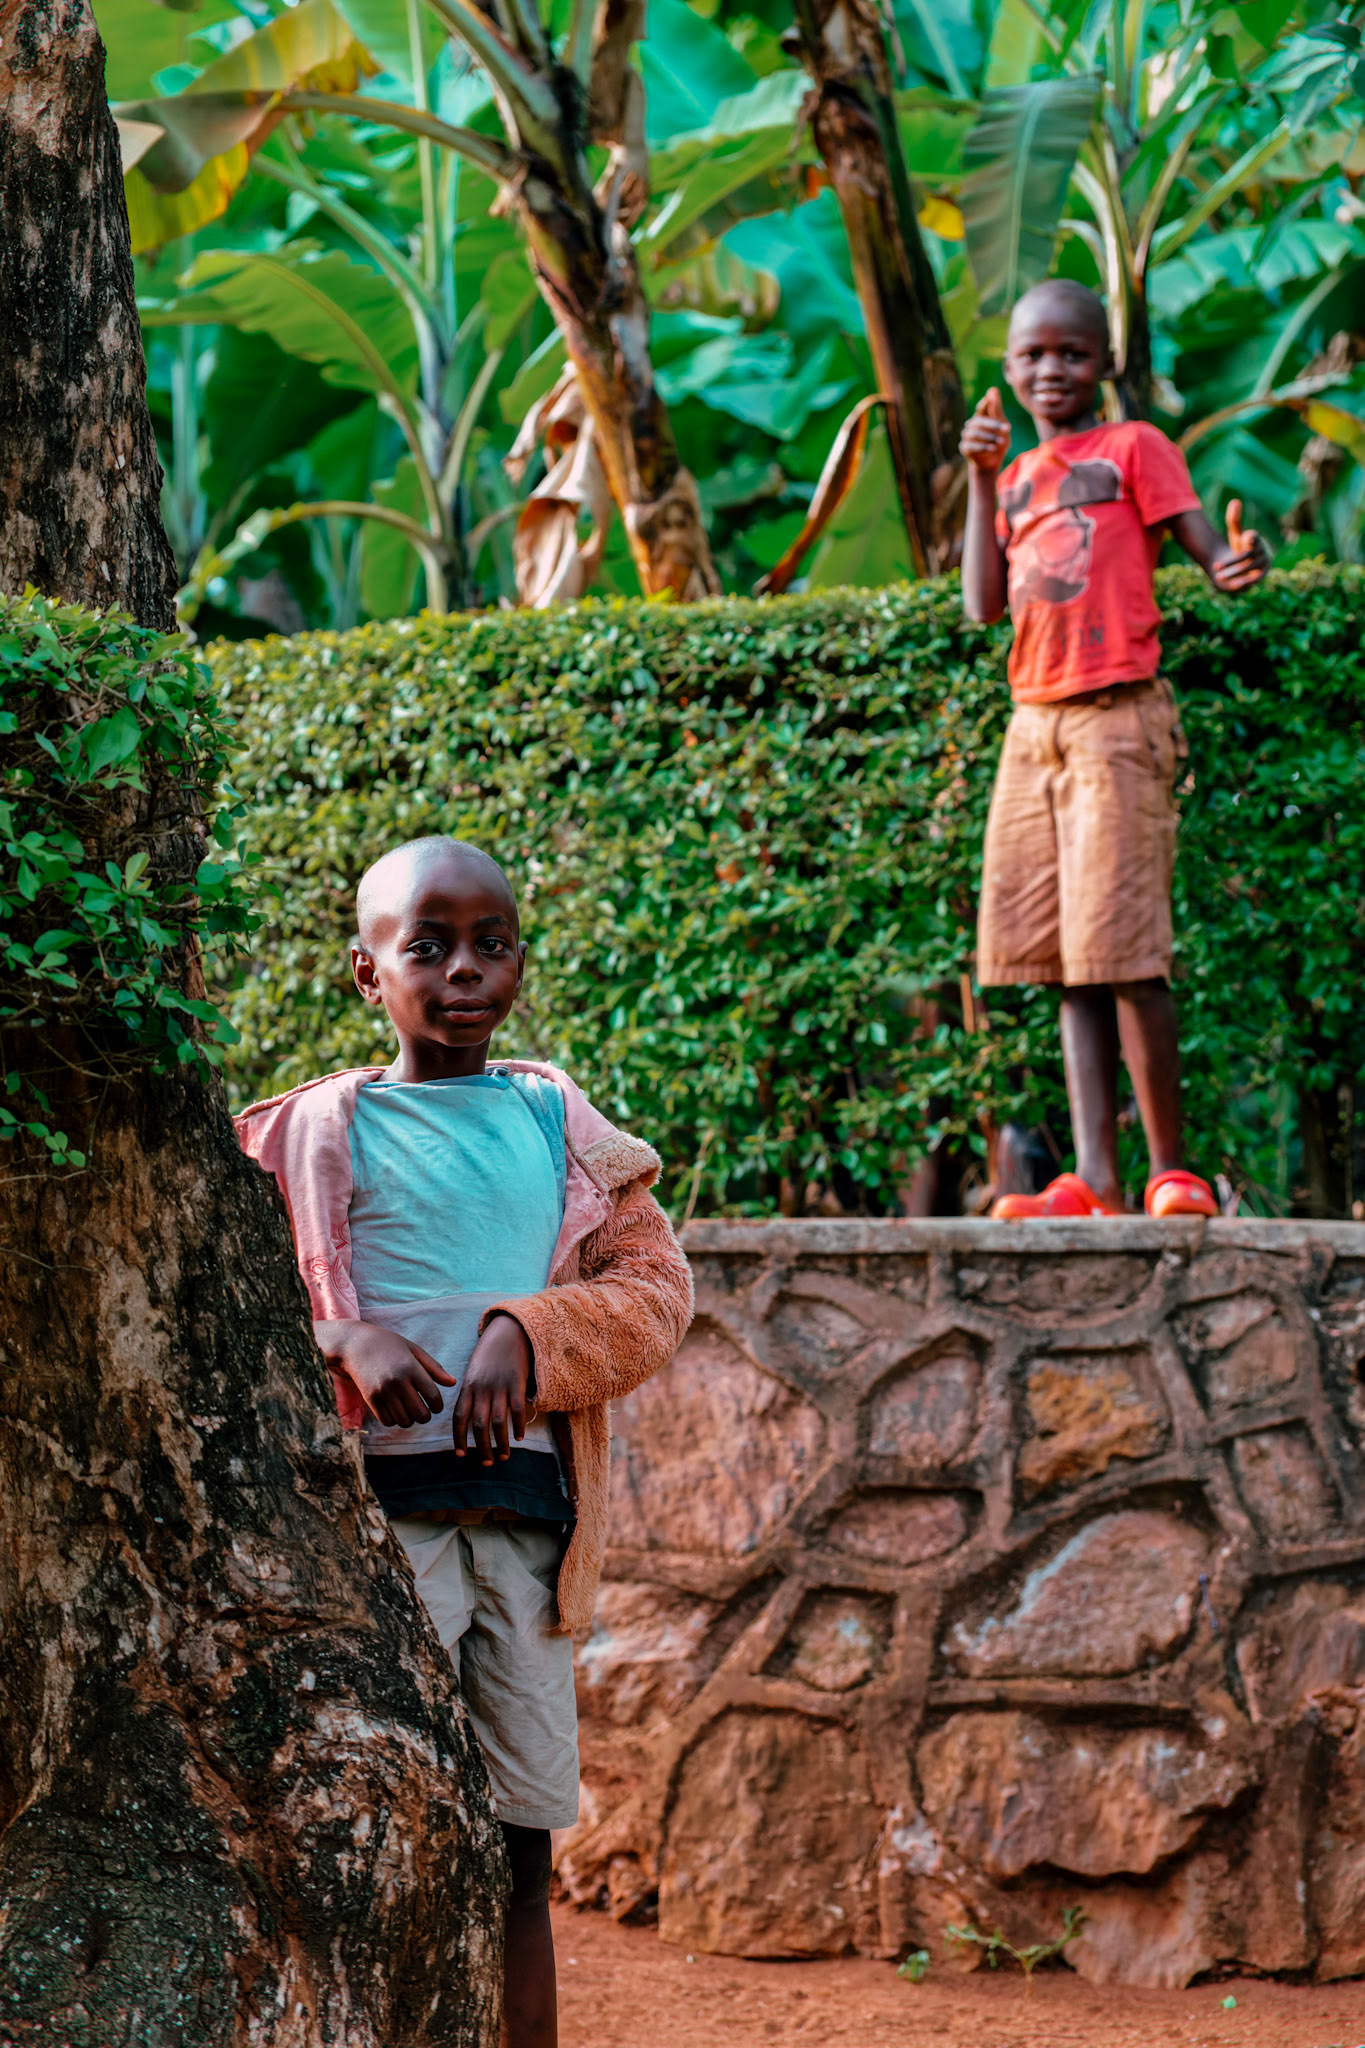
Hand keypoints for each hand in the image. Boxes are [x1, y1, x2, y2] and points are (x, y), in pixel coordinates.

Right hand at [313, 1318, 456, 1427]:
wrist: (355, 1345)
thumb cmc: (389, 1345)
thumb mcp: (413, 1350)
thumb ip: (434, 1368)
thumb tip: (453, 1383)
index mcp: (411, 1367)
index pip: (433, 1397)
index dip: (438, 1406)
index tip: (436, 1405)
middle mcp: (397, 1381)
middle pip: (421, 1414)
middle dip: (426, 1416)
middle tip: (424, 1410)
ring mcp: (382, 1392)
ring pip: (404, 1421)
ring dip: (410, 1419)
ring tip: (409, 1410)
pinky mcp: (370, 1399)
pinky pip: (387, 1421)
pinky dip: (395, 1420)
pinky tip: (396, 1410)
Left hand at [454, 1313, 532, 1466]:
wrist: (507, 1332)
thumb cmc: (489, 1355)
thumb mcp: (474, 1373)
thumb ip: (471, 1394)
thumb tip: (469, 1420)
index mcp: (467, 1387)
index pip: (459, 1418)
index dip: (459, 1438)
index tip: (461, 1454)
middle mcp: (481, 1389)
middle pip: (479, 1425)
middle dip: (482, 1448)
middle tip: (487, 1463)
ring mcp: (499, 1386)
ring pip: (497, 1422)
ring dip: (501, 1443)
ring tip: (504, 1456)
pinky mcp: (517, 1383)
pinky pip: (516, 1410)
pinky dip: (517, 1426)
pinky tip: (519, 1437)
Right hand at [960, 387, 1010, 474]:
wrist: (993, 462)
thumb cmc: (998, 440)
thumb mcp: (1002, 424)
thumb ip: (996, 408)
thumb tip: (992, 389)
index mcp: (980, 417)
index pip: (981, 407)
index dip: (984, 404)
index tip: (989, 400)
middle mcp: (971, 425)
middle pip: (979, 421)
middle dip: (994, 425)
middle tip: (1008, 429)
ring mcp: (966, 436)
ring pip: (975, 433)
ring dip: (990, 437)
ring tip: (1001, 442)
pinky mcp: (964, 447)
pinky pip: (971, 445)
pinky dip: (983, 447)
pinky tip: (993, 449)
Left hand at [1211, 497, 1268, 591]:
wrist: (1249, 563)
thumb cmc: (1241, 546)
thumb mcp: (1236, 534)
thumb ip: (1234, 520)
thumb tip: (1235, 501)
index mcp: (1255, 540)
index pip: (1253, 537)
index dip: (1251, 537)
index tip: (1247, 536)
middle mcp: (1261, 552)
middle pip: (1246, 556)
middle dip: (1231, 562)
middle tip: (1215, 566)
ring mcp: (1262, 564)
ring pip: (1248, 569)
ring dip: (1234, 573)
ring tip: (1219, 577)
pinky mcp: (1261, 575)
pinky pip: (1253, 579)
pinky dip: (1243, 582)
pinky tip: (1233, 586)